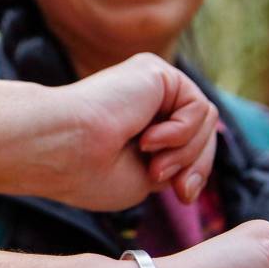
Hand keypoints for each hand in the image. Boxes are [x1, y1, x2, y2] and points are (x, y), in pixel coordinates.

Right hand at [38, 53, 217, 209]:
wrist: (63, 150)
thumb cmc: (88, 171)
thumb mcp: (145, 178)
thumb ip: (176, 162)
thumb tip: (204, 159)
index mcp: (136, 125)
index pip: (189, 144)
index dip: (195, 172)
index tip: (183, 197)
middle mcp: (143, 100)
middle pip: (203, 131)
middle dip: (197, 165)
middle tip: (178, 190)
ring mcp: (148, 83)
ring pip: (205, 120)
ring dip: (186, 152)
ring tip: (154, 165)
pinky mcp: (154, 70)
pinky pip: (198, 106)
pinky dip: (181, 132)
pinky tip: (148, 138)